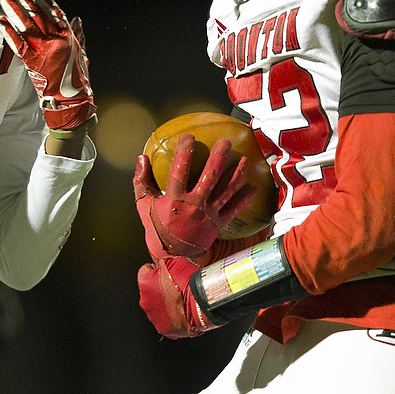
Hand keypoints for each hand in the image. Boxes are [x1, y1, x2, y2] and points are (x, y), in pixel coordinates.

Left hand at [0, 0, 93, 130]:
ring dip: (14, 11)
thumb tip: (77, 19)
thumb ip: (78, 34)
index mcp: (68, 36)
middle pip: (38, 14)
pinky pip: (18, 45)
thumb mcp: (82, 52)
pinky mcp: (33, 63)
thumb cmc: (78, 79)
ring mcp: (44, 51)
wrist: (72, 100)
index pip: (54, 10)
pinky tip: (1, 22)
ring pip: (27, 26)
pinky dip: (9, 33)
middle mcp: (56, 40)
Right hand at [134, 135, 256, 261]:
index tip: (189, 137)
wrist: (172, 256)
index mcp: (174, 199)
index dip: (184, 152)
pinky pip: (233, 210)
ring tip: (245, 159)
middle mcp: (194, 205)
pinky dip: (244, 199)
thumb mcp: (144, 205)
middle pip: (209, 176)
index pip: (179, 170)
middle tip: (226, 142)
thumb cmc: (157, 228)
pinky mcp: (218, 224)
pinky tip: (253, 188)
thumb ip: (142, 181)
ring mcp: (207, 214)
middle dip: (218, 157)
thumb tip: (140, 158)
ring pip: (225, 190)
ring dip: (236, 174)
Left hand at [137, 257, 221, 338]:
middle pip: (149, 291)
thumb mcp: (176, 261)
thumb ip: (164, 262)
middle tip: (175, 287)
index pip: (145, 271)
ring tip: (180, 300)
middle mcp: (145, 301)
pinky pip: (164, 321)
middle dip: (159, 289)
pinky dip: (171, 317)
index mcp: (144, 282)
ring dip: (165, 304)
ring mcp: (153, 316)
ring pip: (156, 307)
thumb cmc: (190, 282)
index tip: (164, 271)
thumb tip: (161, 263)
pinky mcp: (162, 328)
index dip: (156, 269)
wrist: (201, 303)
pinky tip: (181, 312)